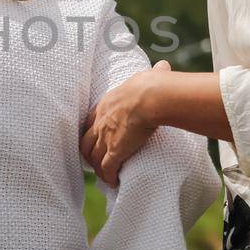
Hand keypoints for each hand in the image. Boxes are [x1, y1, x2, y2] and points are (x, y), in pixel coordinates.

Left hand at [81, 61, 169, 185]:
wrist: (151, 97)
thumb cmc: (151, 85)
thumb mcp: (148, 77)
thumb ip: (155, 74)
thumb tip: (164, 67)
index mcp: (106, 104)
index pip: (90, 121)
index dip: (91, 131)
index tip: (96, 137)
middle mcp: (101, 122)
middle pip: (86, 142)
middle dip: (88, 152)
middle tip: (95, 160)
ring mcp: (106, 138)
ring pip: (94, 158)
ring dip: (98, 168)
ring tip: (105, 175)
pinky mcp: (115, 151)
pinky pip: (106, 169)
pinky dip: (108, 177)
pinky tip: (113, 182)